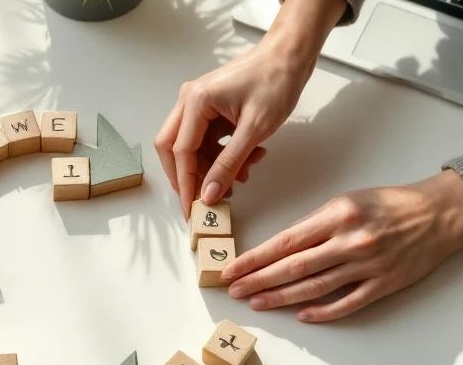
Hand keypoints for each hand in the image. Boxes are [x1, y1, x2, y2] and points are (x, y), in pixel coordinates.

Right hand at [154, 41, 308, 217]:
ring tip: (242, 175)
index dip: (186, 184)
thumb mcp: (254, 130)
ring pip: (190, 146)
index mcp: (195, 101)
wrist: (289, 56)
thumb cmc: (275, 82)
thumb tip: (209, 193)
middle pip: (173, 148)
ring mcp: (198, 103)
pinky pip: (206, 139)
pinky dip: (221, 155)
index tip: (191, 210)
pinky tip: (246, 160)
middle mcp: (189, 100)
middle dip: (188, 176)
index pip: (181, 152)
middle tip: (203, 200)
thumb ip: (229, 164)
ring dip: (211, 166)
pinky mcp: (210, 107)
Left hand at [221, 170, 462, 321]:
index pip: (285, 242)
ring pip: (315, 288)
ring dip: (281, 298)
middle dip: (258, 280)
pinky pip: (347, 302)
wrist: (440, 213)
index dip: (254, 258)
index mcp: (337, 216)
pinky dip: (322, 311)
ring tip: (257, 302)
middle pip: (294, 267)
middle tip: (233, 290)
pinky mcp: (384, 284)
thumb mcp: (347, 201)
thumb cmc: (389, 204)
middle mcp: (350, 241)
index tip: (232, 268)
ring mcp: (368, 266)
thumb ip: (314, 224)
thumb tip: (280, 246)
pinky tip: (301, 315)